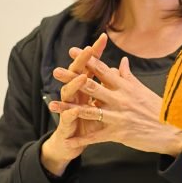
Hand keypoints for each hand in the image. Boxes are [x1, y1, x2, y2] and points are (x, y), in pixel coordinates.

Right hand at [40, 33, 106, 175]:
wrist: (68, 144)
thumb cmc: (86, 122)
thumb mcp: (99, 103)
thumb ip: (107, 85)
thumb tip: (116, 66)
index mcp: (84, 88)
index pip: (90, 66)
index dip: (96, 53)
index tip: (103, 37)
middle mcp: (74, 95)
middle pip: (77, 73)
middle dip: (82, 62)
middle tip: (88, 49)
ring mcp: (67, 108)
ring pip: (69, 93)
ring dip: (74, 85)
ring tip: (81, 77)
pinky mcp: (65, 124)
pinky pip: (67, 118)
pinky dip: (70, 114)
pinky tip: (74, 109)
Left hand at [48, 51, 181, 157]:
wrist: (172, 131)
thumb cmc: (158, 109)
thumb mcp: (143, 90)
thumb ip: (129, 76)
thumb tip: (121, 61)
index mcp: (125, 86)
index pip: (103, 70)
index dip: (87, 60)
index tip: (73, 51)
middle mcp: (120, 98)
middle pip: (91, 86)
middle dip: (72, 79)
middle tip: (56, 71)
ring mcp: (118, 115)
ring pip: (89, 110)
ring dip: (69, 108)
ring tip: (52, 105)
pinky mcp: (118, 133)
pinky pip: (96, 136)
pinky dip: (81, 140)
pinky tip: (68, 141)